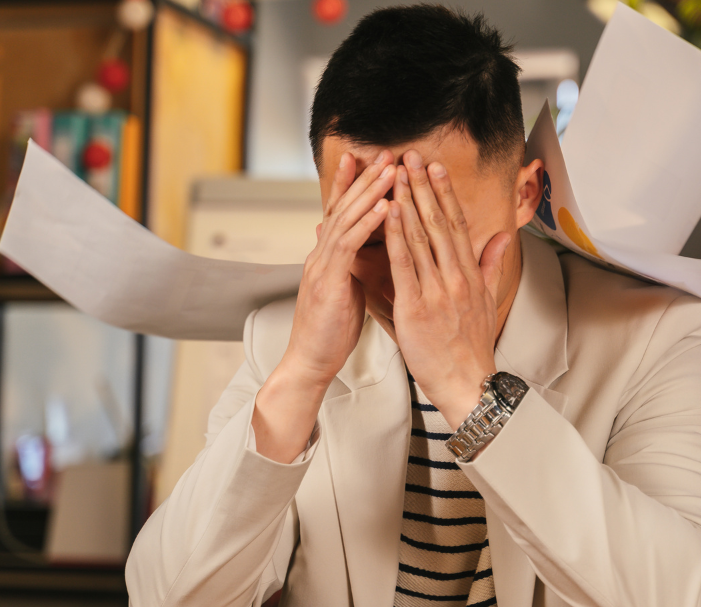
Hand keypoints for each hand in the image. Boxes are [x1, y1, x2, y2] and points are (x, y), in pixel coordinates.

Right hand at [281, 150, 395, 386]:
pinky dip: (367, 223)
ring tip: (390, 169)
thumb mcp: (344, 290)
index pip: (340, 211)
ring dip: (369, 191)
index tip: (367, 159)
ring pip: (345, 218)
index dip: (352, 184)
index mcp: (327, 256)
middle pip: (342, 206)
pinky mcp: (328, 280)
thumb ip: (351, 266)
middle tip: (383, 151)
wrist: (310, 361)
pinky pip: (349, 245)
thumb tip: (363, 251)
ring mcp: (322, 265)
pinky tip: (385, 207)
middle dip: (362, 177)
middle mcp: (321, 254)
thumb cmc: (331, 331)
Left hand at [385, 150, 511, 428]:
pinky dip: (396, 236)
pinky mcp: (417, 306)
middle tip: (412, 156)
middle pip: (439, 222)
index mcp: (470, 274)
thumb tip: (502, 237)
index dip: (445, 193)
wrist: (466, 382)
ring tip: (397, 174)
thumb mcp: (488, 301)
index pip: (456, 224)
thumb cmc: (472, 346)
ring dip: (408, 201)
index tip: (435, 167)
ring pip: (421, 236)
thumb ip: (492, 265)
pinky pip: (405, 264)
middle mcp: (456, 277)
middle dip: (424, 186)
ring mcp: (437, 290)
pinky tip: (389, 213)